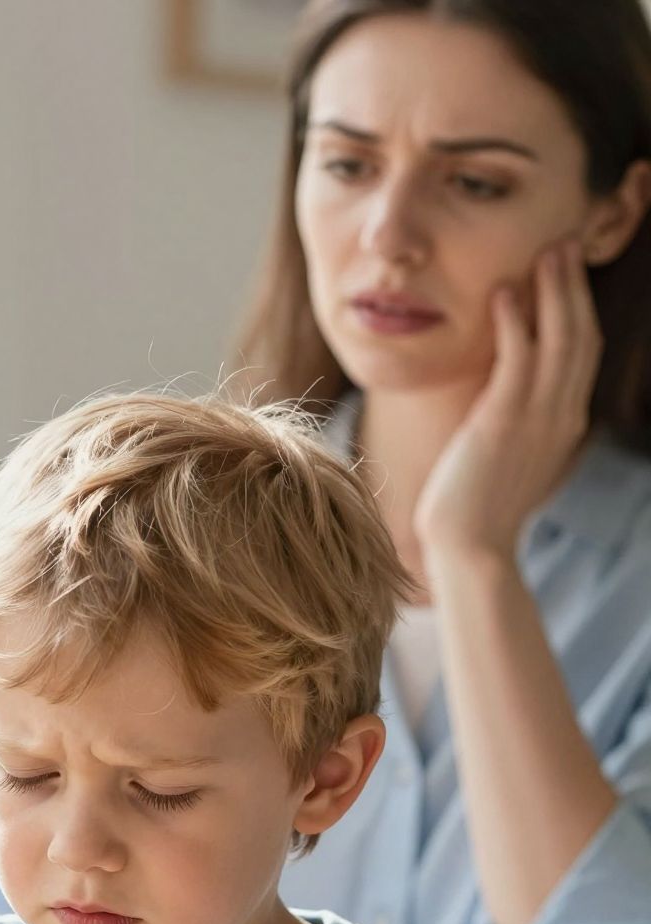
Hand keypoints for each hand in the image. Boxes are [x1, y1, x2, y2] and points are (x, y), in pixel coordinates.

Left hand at [414, 238, 602, 566]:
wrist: (471, 547)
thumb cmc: (481, 509)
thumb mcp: (514, 459)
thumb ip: (523, 424)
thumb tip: (511, 400)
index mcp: (566, 423)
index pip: (585, 353)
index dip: (580, 309)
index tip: (569, 274)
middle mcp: (562, 415)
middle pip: (582, 335)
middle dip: (576, 287)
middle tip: (567, 243)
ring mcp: (538, 418)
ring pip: (560, 339)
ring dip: (555, 290)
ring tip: (547, 251)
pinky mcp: (505, 421)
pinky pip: (519, 359)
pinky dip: (517, 322)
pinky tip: (505, 293)